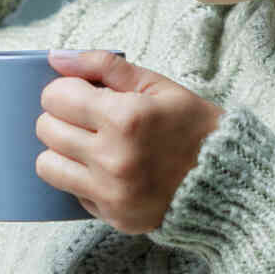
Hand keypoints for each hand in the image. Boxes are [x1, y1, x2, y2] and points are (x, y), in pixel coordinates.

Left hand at [36, 50, 224, 233]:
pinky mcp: (112, 215)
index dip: (65, 90)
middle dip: (61, 117)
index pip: (56, 97)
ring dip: (62, 150)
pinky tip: (108, 170)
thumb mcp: (159, 86)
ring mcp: (111, 192)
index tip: (82, 93)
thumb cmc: (195, 127)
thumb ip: (106, 66)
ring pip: (47, 164)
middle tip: (86, 117)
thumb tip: (56, 58)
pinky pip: (71, 192)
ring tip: (89, 144)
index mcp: (126, 117)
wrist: (228, 182)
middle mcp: (113, 157)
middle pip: (46, 129)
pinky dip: (82, 178)